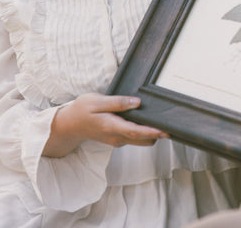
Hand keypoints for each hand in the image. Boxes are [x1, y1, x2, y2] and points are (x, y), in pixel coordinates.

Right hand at [44, 93, 168, 156]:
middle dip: (157, 135)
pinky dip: (142, 133)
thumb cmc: (82, 110)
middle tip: (171, 124)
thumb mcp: (97, 101)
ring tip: (162, 121)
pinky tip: (146, 121)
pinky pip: (133, 138)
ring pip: (139, 140)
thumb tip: (136, 102)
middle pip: (142, 140)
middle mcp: (116, 136)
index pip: (136, 132)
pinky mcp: (116, 139)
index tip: (165, 131)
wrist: (69, 125)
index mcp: (111, 126)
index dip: (152, 132)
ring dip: (151, 134)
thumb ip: (117, 103)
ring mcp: (116, 140)